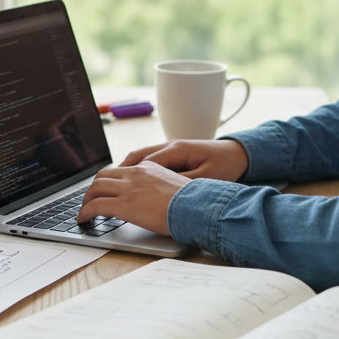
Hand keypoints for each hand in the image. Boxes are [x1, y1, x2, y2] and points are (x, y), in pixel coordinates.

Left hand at [76, 161, 190, 234]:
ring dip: (86, 200)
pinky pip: (96, 206)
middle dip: (93, 188)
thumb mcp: (174, 186)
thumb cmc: (192, 201)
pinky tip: (83, 219)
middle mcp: (135, 174)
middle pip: (103, 176)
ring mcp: (128, 188)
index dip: (109, 181)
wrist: (196, 207)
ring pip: (95, 188)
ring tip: (84, 211)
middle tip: (90, 199)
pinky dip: (85, 212)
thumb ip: (160, 187)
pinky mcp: (123, 205)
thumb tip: (157, 198)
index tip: (105, 190)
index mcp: (148, 167)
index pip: (120, 170)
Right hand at [119, 139, 249, 181]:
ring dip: (124, 171)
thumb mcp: (206, 178)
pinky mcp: (173, 155)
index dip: (126, 177)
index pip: (142, 162)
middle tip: (100, 191)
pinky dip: (135, 170)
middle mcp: (169, 146)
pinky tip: (131, 183)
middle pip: (134, 157)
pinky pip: (148, 161)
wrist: (238, 153)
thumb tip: (162, 192)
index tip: (111, 190)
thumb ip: (183, 184)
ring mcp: (169, 149)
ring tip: (109, 188)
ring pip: (138, 158)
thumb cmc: (225, 165)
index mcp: (175, 150)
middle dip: (116, 174)